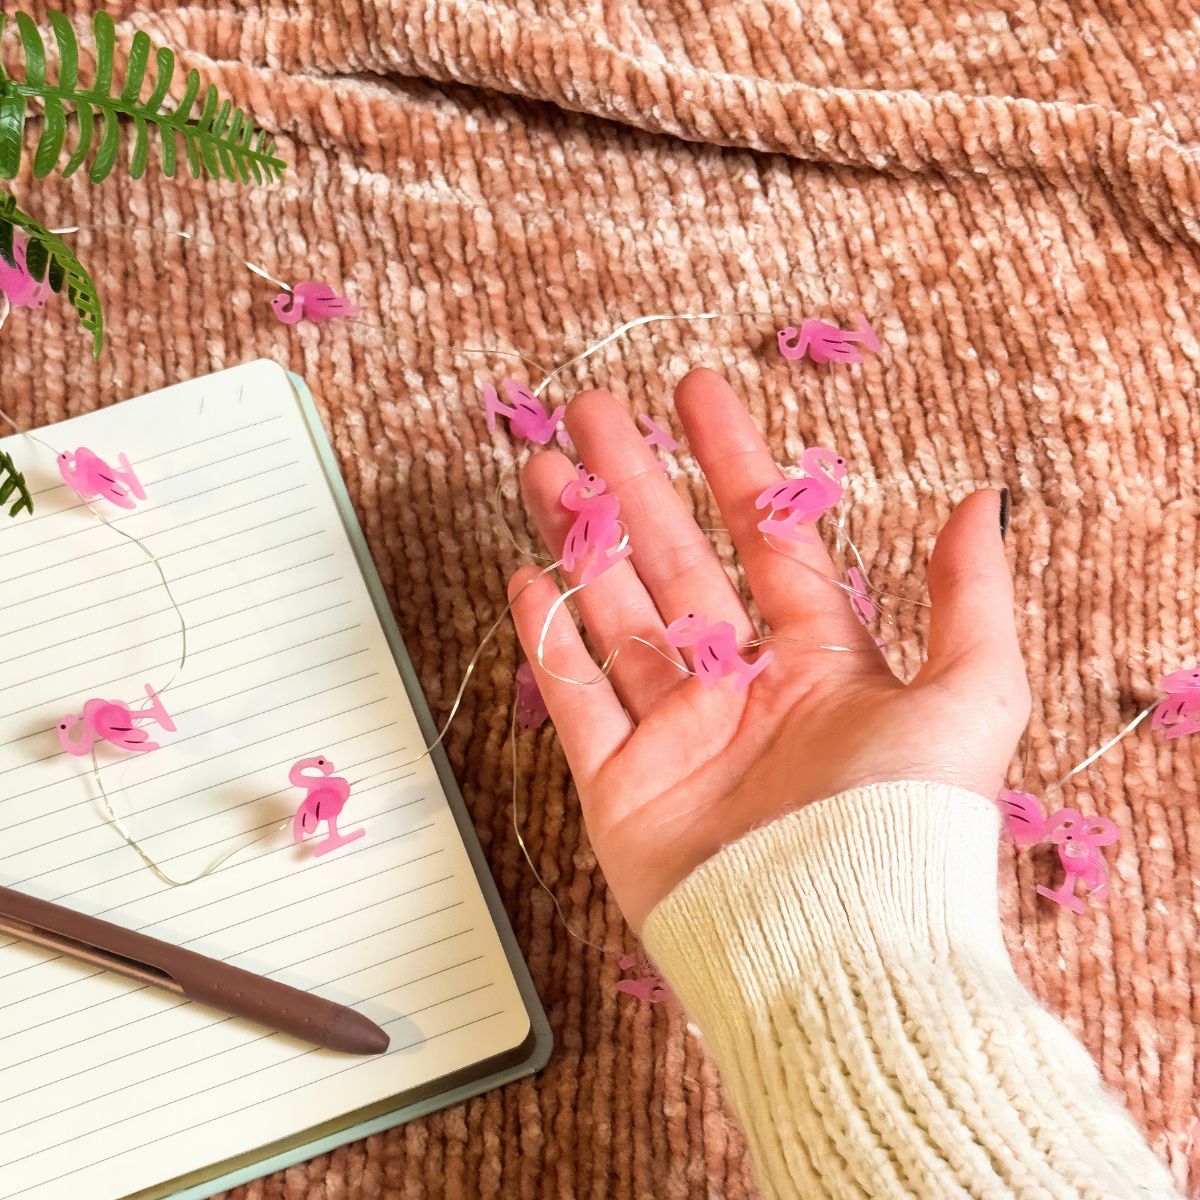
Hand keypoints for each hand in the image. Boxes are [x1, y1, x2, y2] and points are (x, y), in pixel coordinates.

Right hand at [509, 369, 1029, 928]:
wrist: (835, 951)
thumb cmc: (906, 828)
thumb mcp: (969, 696)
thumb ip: (970, 596)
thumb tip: (984, 502)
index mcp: (817, 661)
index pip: (765, 536)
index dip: (730, 460)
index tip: (695, 393)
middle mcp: (742, 688)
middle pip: (674, 560)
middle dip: (632, 481)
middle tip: (592, 411)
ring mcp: (675, 735)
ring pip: (615, 612)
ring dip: (580, 537)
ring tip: (544, 470)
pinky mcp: (621, 786)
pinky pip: (576, 698)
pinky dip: (549, 640)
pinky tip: (530, 577)